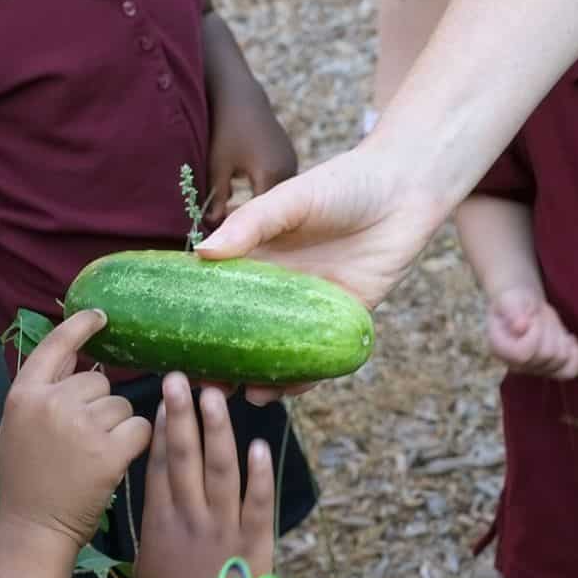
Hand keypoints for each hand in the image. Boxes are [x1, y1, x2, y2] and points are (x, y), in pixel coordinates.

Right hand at [0, 310, 152, 548]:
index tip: (100, 317)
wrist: (34, 528)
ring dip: (116, 428)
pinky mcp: (108, 451)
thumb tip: (78, 350)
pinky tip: (115, 461)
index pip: (54, 345)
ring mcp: (80, 427)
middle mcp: (51, 404)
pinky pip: (138, 428)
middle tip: (80, 441)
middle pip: (98, 382)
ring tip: (92, 456)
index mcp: (23, 395)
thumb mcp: (20, 425)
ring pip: (121, 406)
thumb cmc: (29, 479)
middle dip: (98, 406)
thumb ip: (44, 390)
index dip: (80, 327)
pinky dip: (134, 443)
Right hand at [134, 374, 274, 577]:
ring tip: (213, 395)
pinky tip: (258, 445)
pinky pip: (258, 502)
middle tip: (179, 377)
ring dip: (217, 429)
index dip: (163, 431)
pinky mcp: (255, 543)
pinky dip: (259, 474)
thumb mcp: (147, 570)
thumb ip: (151, 534)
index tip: (162, 400)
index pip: (160, 467)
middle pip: (186, 457)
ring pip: (220, 469)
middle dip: (183, 415)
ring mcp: (224, 528)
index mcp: (160, 525)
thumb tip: (152, 503)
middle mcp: (191, 519)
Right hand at [195, 140, 443, 400]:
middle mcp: (279, 287)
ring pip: (279, 351)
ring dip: (261, 376)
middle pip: (244, 332)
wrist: (406, 189)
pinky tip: (287, 390)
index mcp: (257, 256)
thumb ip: (250, 223)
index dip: (194, 319)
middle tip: (205, 384)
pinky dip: (303, 376)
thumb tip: (202, 252)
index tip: (171, 343)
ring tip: (248, 394)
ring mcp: (311, 307)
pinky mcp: (344, 319)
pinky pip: (319, 356)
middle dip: (224, 361)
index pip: (217, 294)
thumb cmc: (343, 184)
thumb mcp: (291, 198)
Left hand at [205, 89, 297, 224]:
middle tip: (224, 236)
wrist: (241, 95)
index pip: (260, 218)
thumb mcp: (217, 165)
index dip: (241, 231)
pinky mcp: (289, 160)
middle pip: (270, 211)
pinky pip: (276, 186)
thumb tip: (211, 229)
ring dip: (256, 209)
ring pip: (274, 199)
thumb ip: (216, 198)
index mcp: (272, 176)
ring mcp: (292, 165)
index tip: (222, 241)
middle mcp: (289, 172)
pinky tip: (241, 198)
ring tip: (231, 218)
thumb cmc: (225, 128)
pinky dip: (261, 194)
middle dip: (249, 222)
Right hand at [486, 287, 577, 378]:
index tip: (532, 318)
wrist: (524, 305)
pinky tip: (569, 339)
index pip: (523, 354)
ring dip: (560, 337)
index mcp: (500, 349)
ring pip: (560, 360)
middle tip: (540, 316)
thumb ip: (513, 310)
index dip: (535, 334)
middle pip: (546, 355)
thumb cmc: (515, 300)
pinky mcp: (550, 370)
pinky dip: (575, 355)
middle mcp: (515, 365)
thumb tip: (521, 327)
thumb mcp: (510, 299)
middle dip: (549, 330)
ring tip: (549, 324)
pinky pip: (569, 371)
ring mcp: (534, 370)